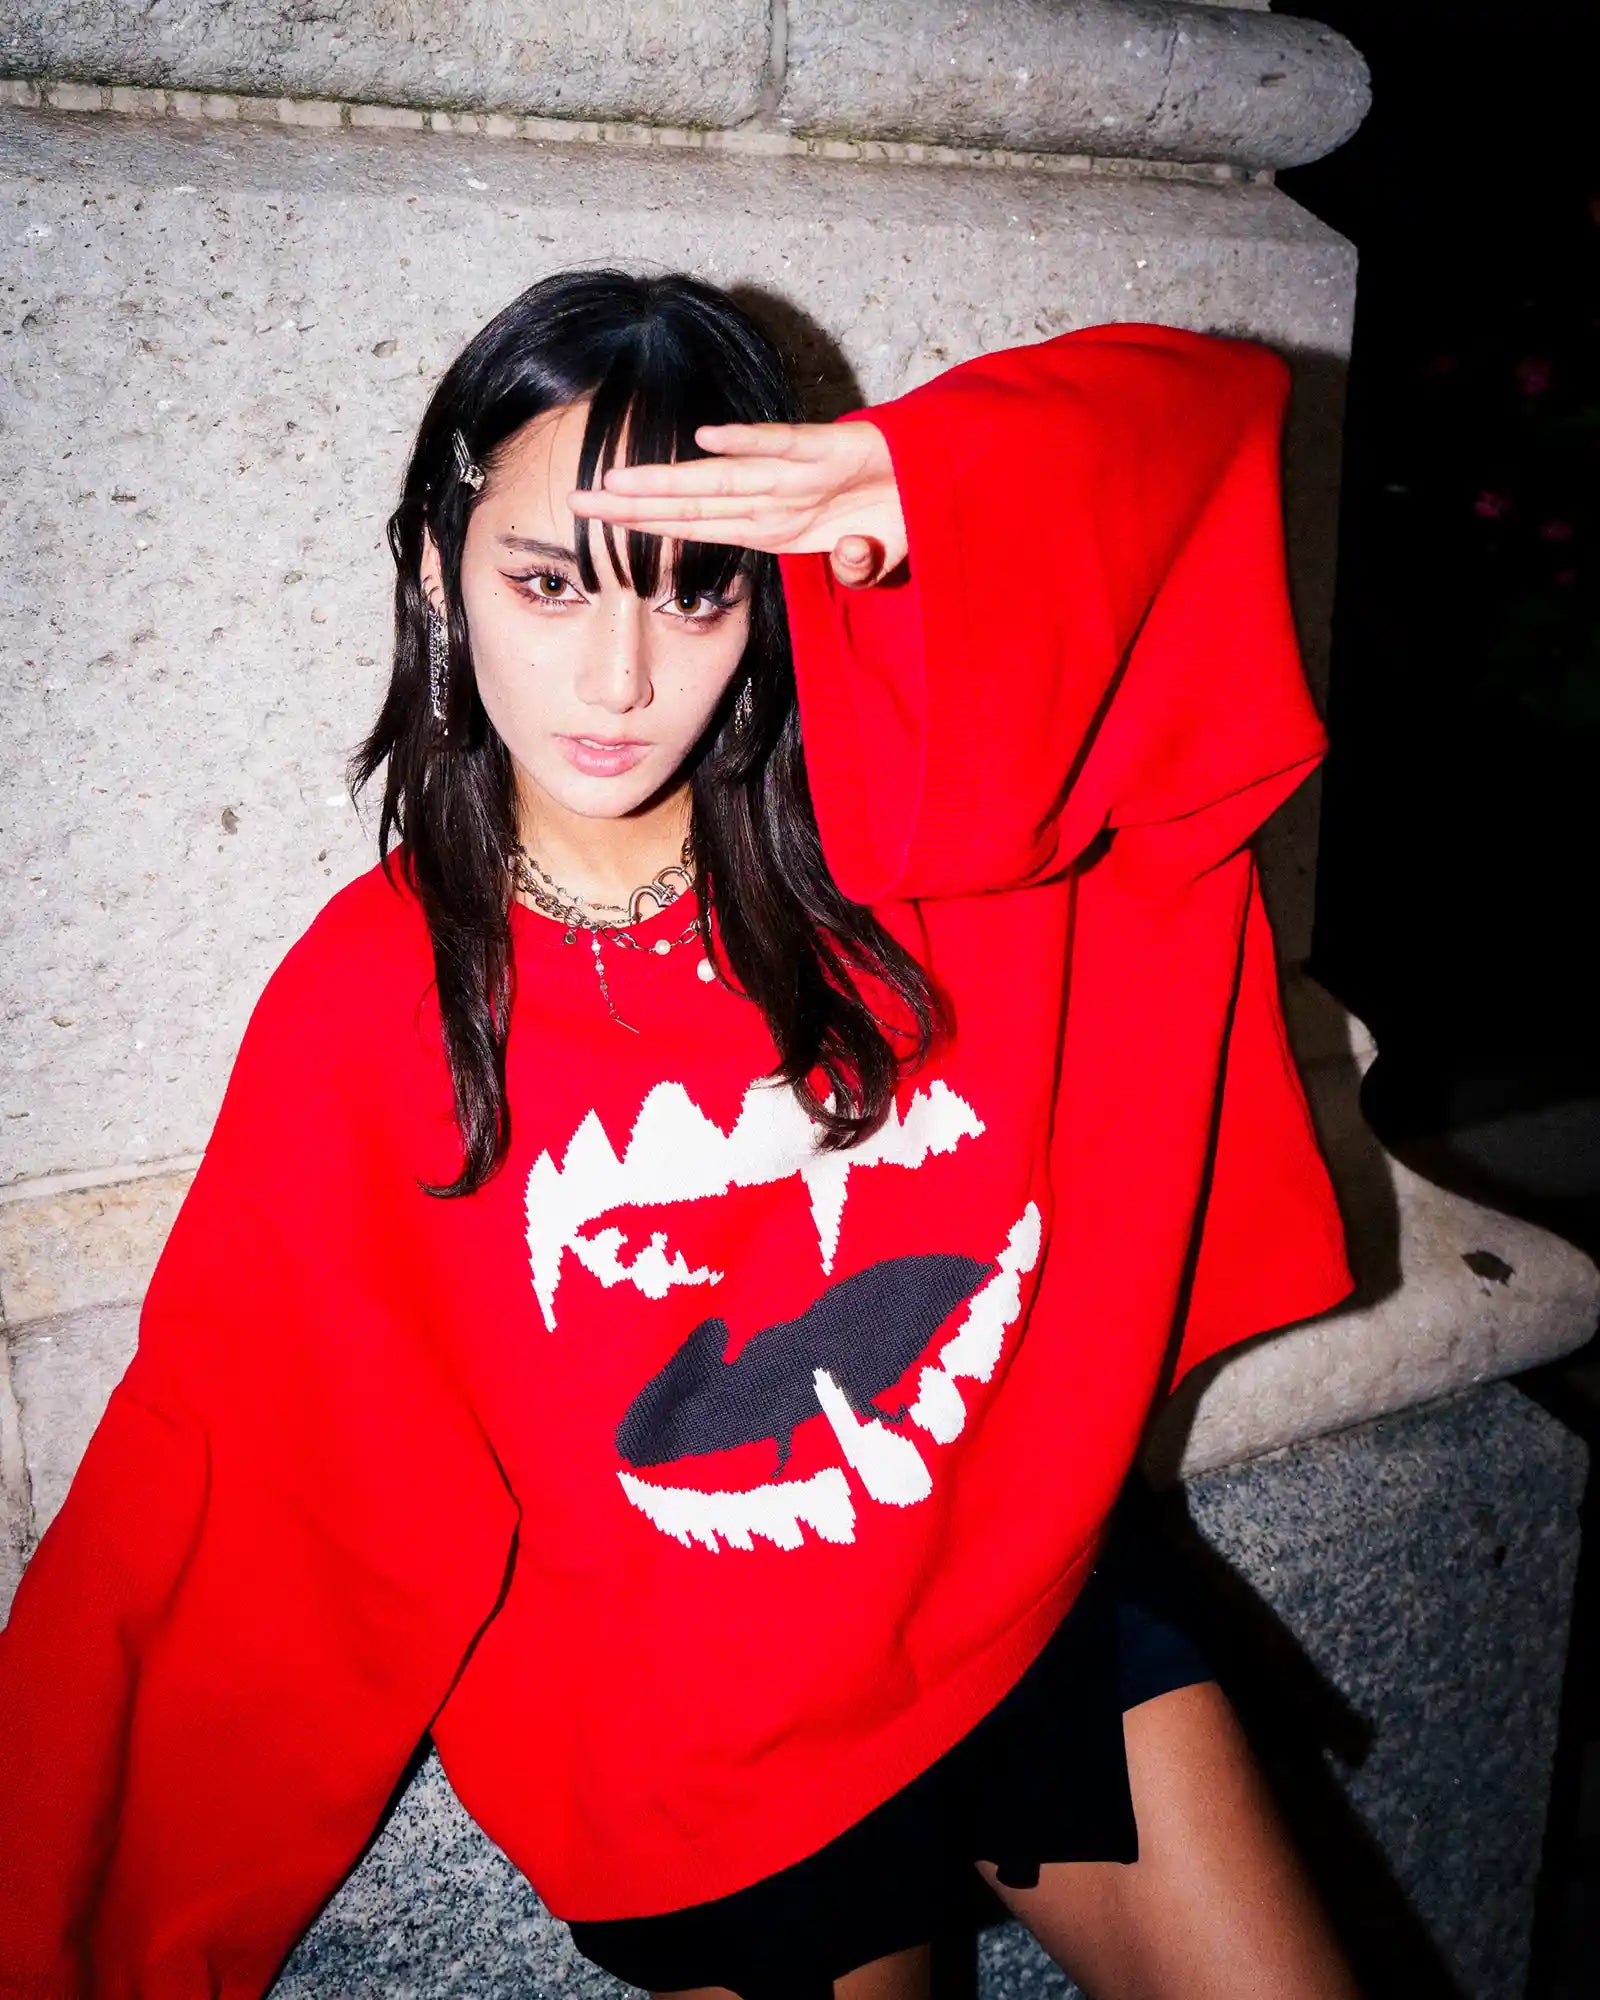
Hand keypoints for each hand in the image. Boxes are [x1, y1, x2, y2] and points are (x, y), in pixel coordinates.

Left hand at [566, 420, 907, 588]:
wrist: (954, 473)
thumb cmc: (905, 513)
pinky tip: (708, 437)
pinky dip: (751, 442)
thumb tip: (851, 560)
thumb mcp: (877, 560)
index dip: (648, 528)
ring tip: (616, 480)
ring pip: (724, 477)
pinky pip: (789, 446)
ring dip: (670, 479)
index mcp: (776, 524)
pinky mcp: (839, 448)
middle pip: (693, 504)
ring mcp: (806, 473)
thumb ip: (857, 569)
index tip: (600, 529)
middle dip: (634, 505)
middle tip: (573, 502)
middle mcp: (780, 497)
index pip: (698, 528)